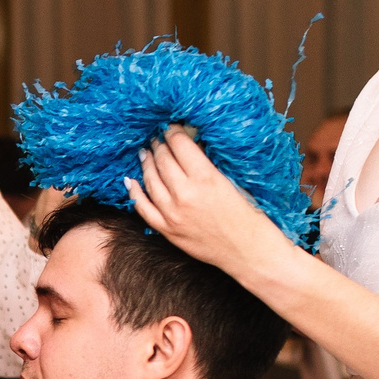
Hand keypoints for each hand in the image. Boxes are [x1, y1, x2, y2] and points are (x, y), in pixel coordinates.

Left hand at [123, 128, 287, 279]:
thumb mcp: (232, 180)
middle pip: (163, 160)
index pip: (179, 144)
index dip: (173, 131)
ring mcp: (172, 213)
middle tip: (158, 139)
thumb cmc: (247, 214)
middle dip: (160, 145)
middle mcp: (185, 194)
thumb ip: (208, 164)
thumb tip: (190, 146)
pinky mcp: (167, 230)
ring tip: (146, 153)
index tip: (172, 127)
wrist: (248, 250)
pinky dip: (135, 192)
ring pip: (150, 180)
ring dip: (147, 163)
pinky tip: (130, 181)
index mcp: (205, 177)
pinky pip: (143, 208)